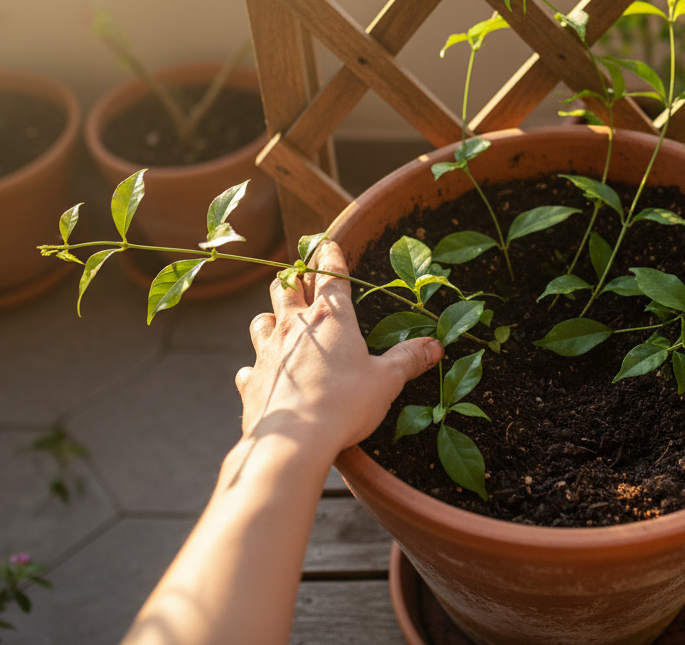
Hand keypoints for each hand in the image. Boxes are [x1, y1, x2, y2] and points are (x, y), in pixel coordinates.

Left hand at [236, 240, 441, 457]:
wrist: (293, 440)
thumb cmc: (345, 404)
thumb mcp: (386, 381)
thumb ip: (408, 359)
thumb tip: (435, 345)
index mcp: (331, 318)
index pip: (330, 274)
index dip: (330, 255)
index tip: (327, 243)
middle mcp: (293, 326)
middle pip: (286, 286)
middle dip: (294, 279)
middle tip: (302, 278)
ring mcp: (267, 352)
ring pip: (261, 319)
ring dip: (271, 317)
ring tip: (280, 323)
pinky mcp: (251, 381)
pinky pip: (249, 366)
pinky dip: (257, 366)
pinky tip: (263, 374)